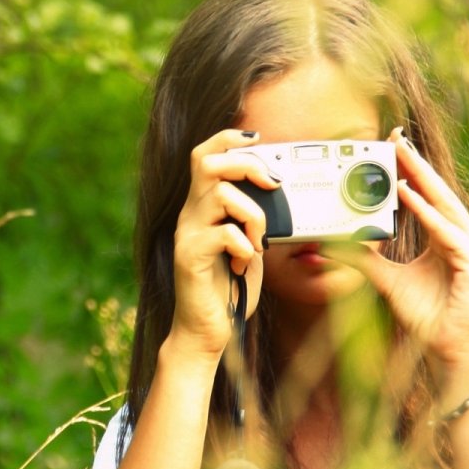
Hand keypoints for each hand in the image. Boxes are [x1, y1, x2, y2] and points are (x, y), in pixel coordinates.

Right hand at [166, 128, 282, 360]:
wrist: (207, 330)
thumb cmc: (230, 287)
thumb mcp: (249, 242)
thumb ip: (255, 216)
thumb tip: (281, 190)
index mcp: (203, 208)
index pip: (203, 155)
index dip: (227, 138)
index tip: (258, 138)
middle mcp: (190, 216)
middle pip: (207, 162)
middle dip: (247, 166)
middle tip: (273, 187)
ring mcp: (187, 236)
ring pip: (221, 194)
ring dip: (254, 214)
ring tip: (259, 241)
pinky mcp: (189, 259)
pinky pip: (222, 234)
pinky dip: (244, 245)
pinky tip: (245, 263)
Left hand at [329, 126, 468, 372]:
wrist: (449, 350)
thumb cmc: (428, 317)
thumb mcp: (389, 282)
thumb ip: (367, 260)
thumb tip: (337, 245)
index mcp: (449, 237)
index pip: (429, 196)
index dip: (412, 171)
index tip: (392, 147)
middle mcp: (464, 237)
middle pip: (438, 193)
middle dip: (416, 164)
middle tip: (395, 138)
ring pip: (443, 206)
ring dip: (420, 180)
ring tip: (399, 156)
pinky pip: (444, 232)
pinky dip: (425, 213)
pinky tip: (406, 195)